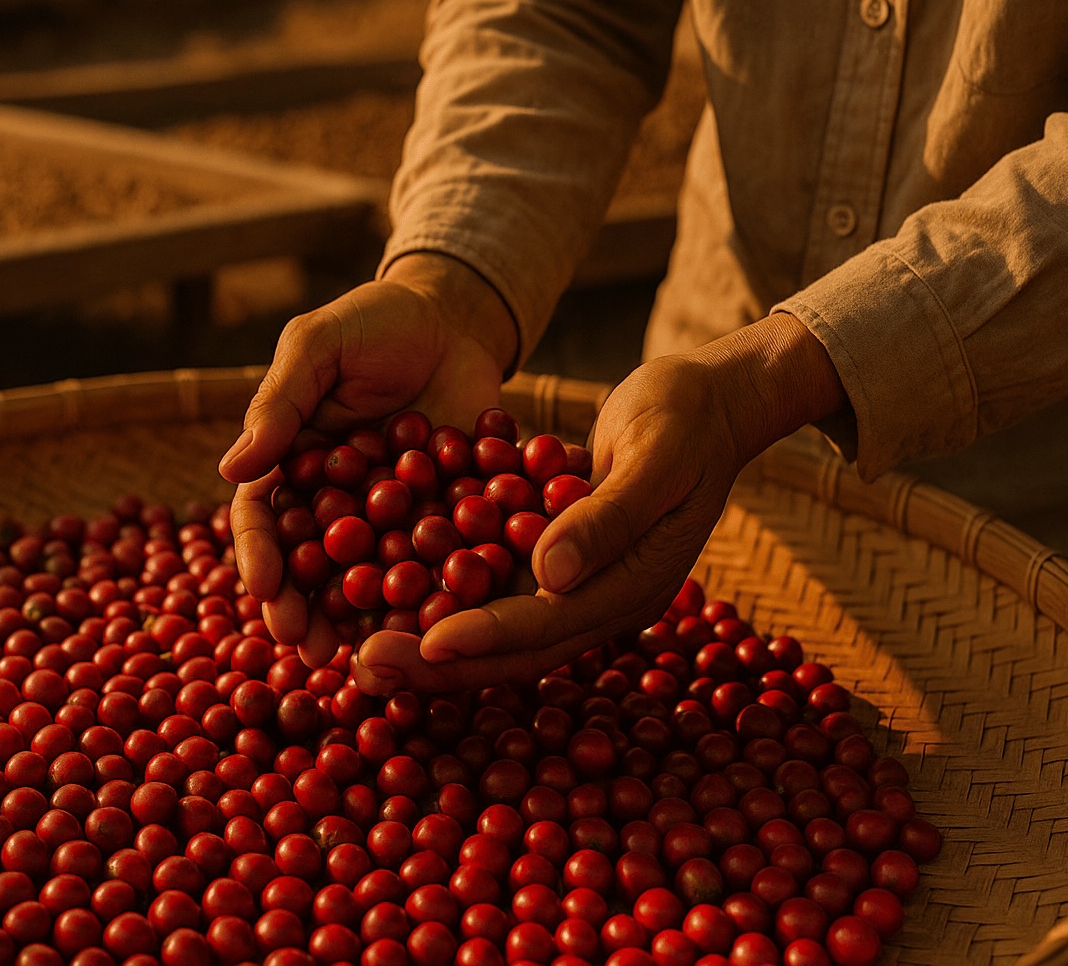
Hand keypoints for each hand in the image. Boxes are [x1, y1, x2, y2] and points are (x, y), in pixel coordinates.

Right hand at [219, 253, 517, 667]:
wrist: (458, 318)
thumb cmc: (375, 321)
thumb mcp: (319, 345)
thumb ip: (281, 401)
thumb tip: (232, 466)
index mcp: (290, 466)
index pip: (263, 518)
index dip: (261, 556)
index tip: (265, 590)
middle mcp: (334, 504)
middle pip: (311, 568)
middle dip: (306, 611)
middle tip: (310, 649)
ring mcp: (391, 519)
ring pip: (371, 580)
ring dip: (366, 622)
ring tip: (366, 660)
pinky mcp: (448, 521)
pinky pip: (440, 564)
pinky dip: (439, 596)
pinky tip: (443, 627)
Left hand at [351, 312, 846, 692]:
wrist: (709, 402)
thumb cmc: (687, 416)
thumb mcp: (657, 453)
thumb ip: (607, 514)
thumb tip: (552, 572)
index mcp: (634, 585)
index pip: (548, 623)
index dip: (484, 635)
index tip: (423, 642)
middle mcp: (601, 601)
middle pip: (511, 648)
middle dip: (437, 661)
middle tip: (364, 664)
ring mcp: (578, 587)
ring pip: (495, 632)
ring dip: (429, 645)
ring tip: (359, 651)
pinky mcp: (554, 564)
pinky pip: (491, 594)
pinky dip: (441, 601)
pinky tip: (382, 598)